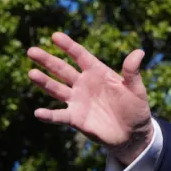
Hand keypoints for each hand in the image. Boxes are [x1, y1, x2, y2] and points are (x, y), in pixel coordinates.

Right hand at [27, 32, 153, 164]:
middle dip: (47, 60)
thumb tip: (139, 51)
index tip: (55, 36)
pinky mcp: (75, 118)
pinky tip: (38, 112)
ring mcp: (78, 101)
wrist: (132, 134)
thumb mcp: (136, 89)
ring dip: (44, 82)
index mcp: (98, 72)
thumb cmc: (136, 108)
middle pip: (62, 69)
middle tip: (31, 51)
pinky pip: (59, 116)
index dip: (68, 46)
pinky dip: (49, 115)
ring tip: (31, 73)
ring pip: (56, 89)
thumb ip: (132, 72)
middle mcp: (84, 84)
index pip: (80, 56)